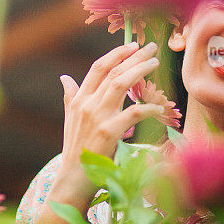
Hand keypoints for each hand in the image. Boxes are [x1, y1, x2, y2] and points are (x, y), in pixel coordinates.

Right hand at [58, 42, 167, 180]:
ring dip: (140, 71)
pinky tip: (159, 107)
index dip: (116, 54)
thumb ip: (70, 97)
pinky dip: (147, 108)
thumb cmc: (76, 148)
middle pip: (113, 72)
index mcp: (79, 99)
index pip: (98, 68)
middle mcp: (87, 104)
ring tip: (155, 63)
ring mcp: (98, 117)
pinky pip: (133, 113)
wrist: (73, 177)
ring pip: (121, 84)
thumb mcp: (70, 119)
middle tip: (151, 48)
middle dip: (134, 57)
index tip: (132, 46)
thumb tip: (64, 78)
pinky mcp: (109, 132)